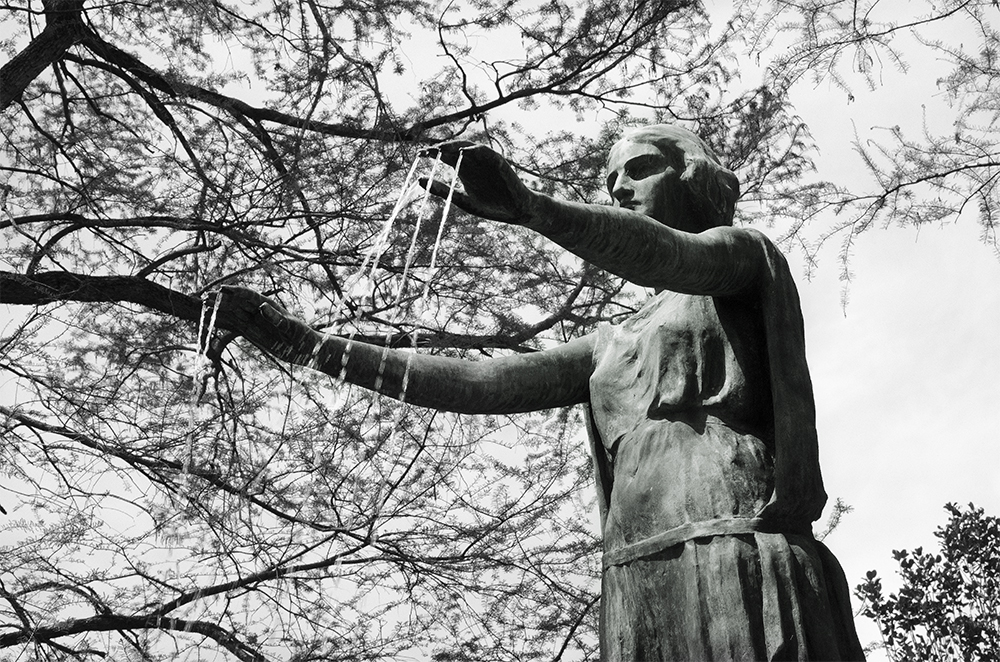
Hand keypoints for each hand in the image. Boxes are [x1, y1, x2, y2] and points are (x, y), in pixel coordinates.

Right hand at [211, 286, 314, 356]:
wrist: (305, 349)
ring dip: (219, 309)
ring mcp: (254, 321)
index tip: (221, 289)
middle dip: (222, 298)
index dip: (235, 291)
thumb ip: (277, 318)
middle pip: (237, 302)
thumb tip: (262, 307)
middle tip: (206, 296)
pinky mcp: (252, 332)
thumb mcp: (291, 327)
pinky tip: (212, 323)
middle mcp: (259, 311)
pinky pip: (234, 326)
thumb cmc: (301, 336)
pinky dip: (224, 324)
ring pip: (233, 312)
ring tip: (205, 304)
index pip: (248, 295)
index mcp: (268, 305)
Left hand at [420, 141, 534, 223]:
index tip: (418, 155)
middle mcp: (473, 162)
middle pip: (454, 149)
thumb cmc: (490, 206)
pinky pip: (487, 152)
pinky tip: (465, 152)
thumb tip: (419, 180)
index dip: (432, 154)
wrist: (516, 211)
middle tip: (426, 151)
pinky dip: (476, 150)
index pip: (445, 156)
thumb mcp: (462, 200)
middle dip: (440, 148)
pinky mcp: (499, 162)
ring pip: (469, 147)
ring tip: (442, 149)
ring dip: (455, 146)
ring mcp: (486, 160)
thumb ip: (442, 190)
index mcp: (463, 169)